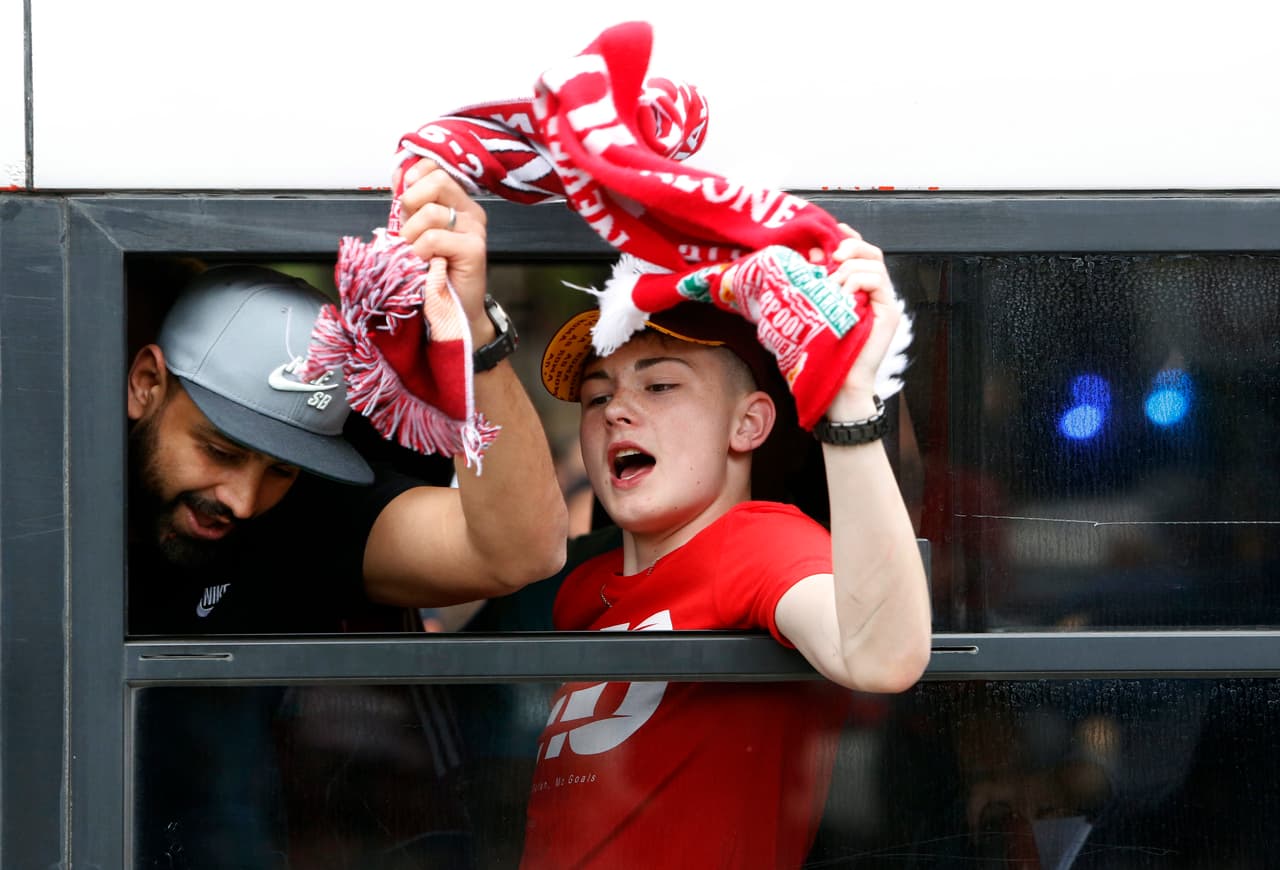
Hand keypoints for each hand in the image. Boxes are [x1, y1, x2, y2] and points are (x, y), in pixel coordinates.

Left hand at [395, 159, 493, 340]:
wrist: (451, 309)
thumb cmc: (432, 272)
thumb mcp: (415, 231)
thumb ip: (410, 206)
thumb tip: (398, 175)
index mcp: (458, 202)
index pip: (436, 167)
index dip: (415, 176)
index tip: (405, 200)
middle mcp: (471, 211)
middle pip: (436, 181)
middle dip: (411, 203)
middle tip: (409, 231)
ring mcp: (475, 229)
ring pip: (430, 212)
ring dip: (411, 236)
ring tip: (415, 254)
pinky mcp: (474, 249)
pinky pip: (434, 238)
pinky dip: (420, 252)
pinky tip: (424, 265)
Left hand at [818, 224, 901, 418]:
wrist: (839, 380)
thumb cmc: (824, 347)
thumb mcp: (816, 306)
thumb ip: (817, 280)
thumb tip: (810, 253)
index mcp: (858, 287)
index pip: (860, 253)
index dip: (848, 237)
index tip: (832, 230)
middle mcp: (874, 292)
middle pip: (871, 252)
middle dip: (851, 246)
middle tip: (832, 257)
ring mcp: (884, 301)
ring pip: (874, 264)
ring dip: (849, 269)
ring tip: (833, 286)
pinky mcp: (889, 311)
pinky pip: (878, 281)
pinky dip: (857, 281)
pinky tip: (844, 294)